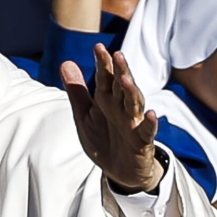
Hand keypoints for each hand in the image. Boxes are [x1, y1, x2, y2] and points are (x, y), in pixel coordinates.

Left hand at [61, 44, 164, 192]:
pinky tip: (150, 114)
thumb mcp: (84, 114)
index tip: (98, 46)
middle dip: (120, 71)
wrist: (118, 170)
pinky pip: (147, 131)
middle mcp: (122, 108)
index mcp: (107, 100)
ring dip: (131, 91)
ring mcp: (133, 123)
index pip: (106, 78)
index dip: (103, 63)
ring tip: (126, 79)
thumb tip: (66, 62)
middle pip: (122, 86)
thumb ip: (77, 90)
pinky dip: (149, 123)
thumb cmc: (103, 138)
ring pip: (135, 104)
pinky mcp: (142, 141)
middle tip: (117, 55)